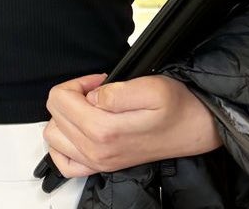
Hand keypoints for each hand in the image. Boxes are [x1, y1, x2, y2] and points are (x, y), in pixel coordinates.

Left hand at [44, 74, 220, 177]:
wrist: (194, 128)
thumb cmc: (175, 106)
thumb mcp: (151, 87)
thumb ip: (116, 91)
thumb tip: (91, 96)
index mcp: (105, 130)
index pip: (60, 98)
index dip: (78, 83)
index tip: (99, 82)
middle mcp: (97, 151)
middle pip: (55, 114)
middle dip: (72, 95)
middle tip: (97, 92)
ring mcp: (98, 162)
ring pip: (54, 136)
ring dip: (66, 116)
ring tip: (90, 107)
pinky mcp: (101, 166)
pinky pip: (64, 162)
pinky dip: (64, 143)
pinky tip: (80, 129)